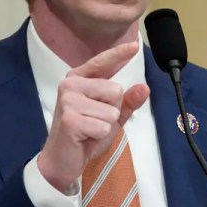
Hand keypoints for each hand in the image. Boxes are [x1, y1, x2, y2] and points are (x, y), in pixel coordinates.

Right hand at [37, 42, 149, 191]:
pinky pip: (105, 125)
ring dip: (105, 125)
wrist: (61, 161)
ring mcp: (68, 100)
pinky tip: (84, 137)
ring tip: (88, 129)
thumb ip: (127, 102)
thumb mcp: (110, 117)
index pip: (103, 62)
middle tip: (93, 121)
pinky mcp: (70, 118)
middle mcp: (70, 84)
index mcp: (79, 79)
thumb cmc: (85, 136)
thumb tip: (144, 87)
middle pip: (115, 89)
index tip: (134, 45)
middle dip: (111, 110)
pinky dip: (99, 135)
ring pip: (111, 110)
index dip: (119, 54)